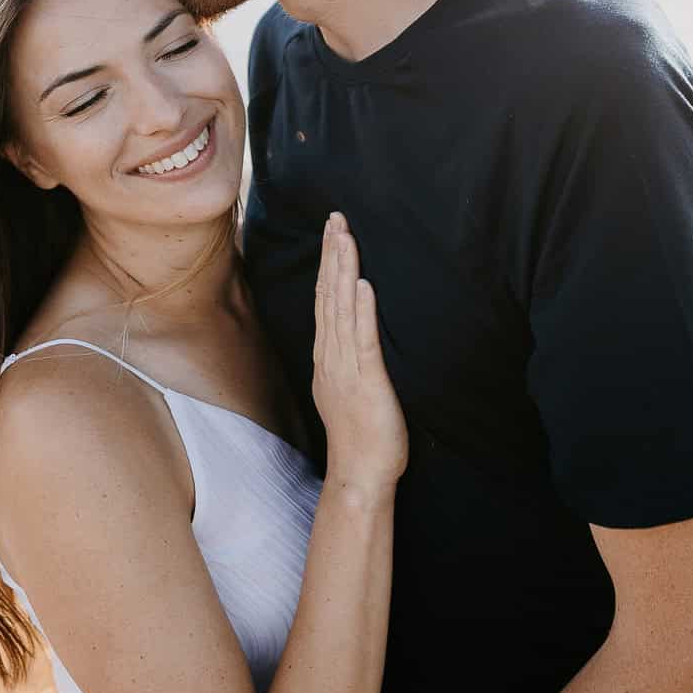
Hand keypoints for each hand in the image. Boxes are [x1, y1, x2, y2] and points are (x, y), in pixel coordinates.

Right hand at [312, 213, 407, 493]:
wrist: (360, 474)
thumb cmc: (361, 437)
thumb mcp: (349, 390)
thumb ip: (349, 361)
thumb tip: (353, 339)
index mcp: (328, 358)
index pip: (325, 301)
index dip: (328, 265)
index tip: (333, 233)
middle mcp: (331, 358)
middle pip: (328, 297)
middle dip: (332, 255)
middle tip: (335, 218)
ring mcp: (345, 369)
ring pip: (340, 311)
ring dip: (342, 272)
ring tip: (345, 237)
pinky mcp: (366, 382)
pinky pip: (362, 341)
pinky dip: (361, 312)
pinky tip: (362, 285)